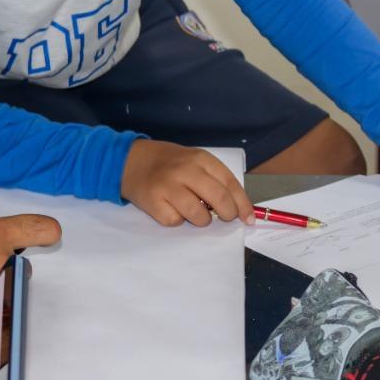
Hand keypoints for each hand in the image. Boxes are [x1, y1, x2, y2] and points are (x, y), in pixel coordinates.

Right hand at [120, 139, 253, 226]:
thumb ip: (213, 179)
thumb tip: (237, 207)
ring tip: (194, 211)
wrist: (130, 160)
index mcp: (200, 158)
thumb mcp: (193, 161)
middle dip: (227, 214)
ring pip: (199, 216)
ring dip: (202, 220)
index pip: (230, 183)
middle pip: (218, 199)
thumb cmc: (168, 163)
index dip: (242, 204)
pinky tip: (172, 209)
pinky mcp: (153, 202)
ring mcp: (168, 186)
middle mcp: (185, 170)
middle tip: (225, 218)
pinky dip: (178, 220)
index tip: (248, 218)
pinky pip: (176, 221)